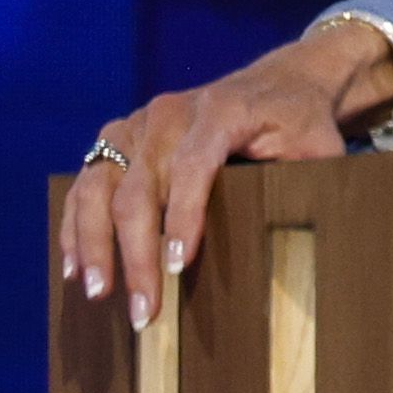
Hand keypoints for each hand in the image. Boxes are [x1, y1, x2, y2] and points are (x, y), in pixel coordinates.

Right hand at [60, 17, 392, 328]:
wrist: (277, 82)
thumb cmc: (301, 122)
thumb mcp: (319, 146)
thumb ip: (312, 182)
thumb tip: (308, 238)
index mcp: (220, 112)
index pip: (192, 167)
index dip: (182, 218)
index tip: (177, 266)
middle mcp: (169, 114)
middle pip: (139, 187)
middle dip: (136, 254)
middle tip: (143, 310)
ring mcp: (138, 123)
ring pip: (99, 185)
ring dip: (93, 243)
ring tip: (98, 293)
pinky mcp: (119, 136)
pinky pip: (86, 182)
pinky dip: (76, 225)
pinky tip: (74, 267)